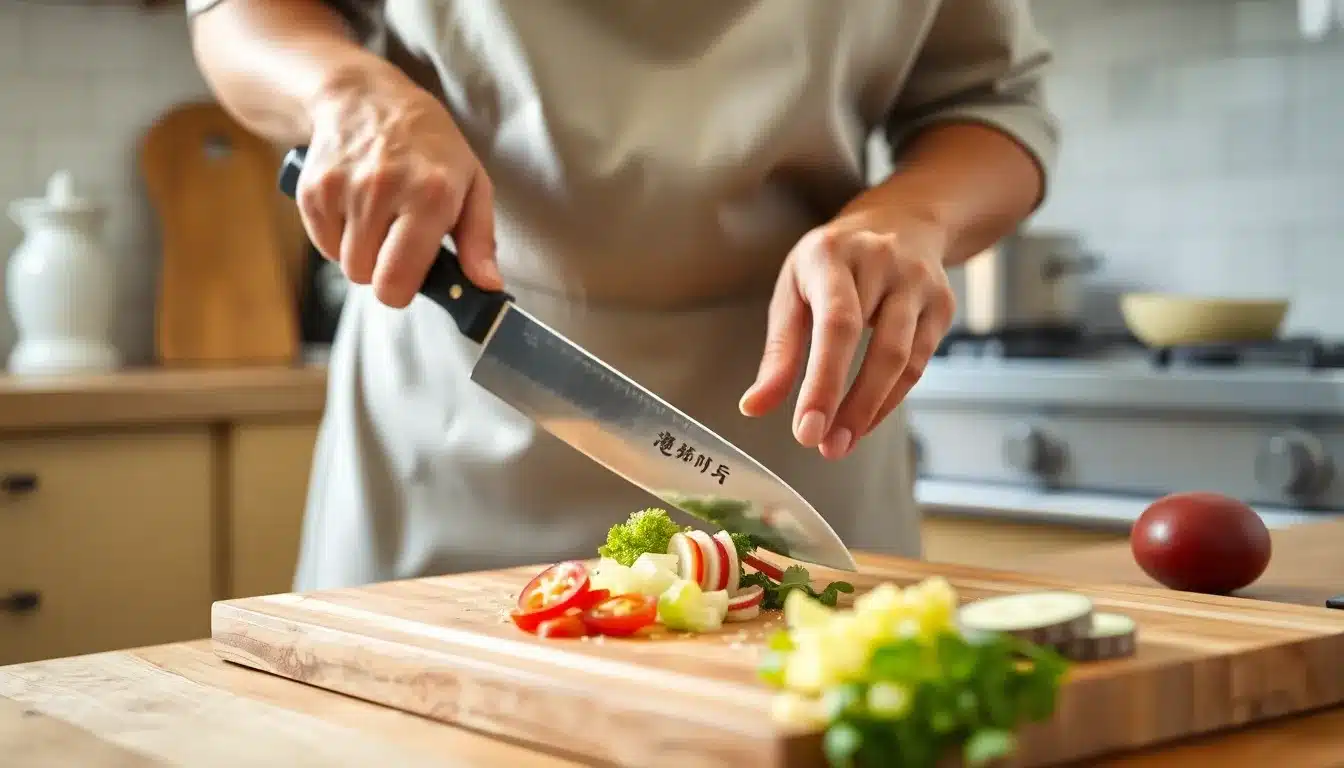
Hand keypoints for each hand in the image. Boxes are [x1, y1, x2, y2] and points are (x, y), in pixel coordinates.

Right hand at [298, 69, 500, 307]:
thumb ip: (481, 240)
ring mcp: (342, 188)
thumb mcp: (473, 184)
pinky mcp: (311, 189)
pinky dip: (338, 236)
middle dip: (381, 270)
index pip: (396, 282)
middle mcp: (383, 190)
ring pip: (343, 263)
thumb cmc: (429, 146)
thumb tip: (488, 286)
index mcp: (430, 195)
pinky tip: (355, 207)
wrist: (364, 97)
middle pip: (366, 277)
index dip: (403, 290)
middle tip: (396, 240)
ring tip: (378, 218)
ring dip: (361, 252)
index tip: (412, 275)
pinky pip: (321, 244)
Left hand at [740, 212, 955, 459]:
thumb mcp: (794, 291)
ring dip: (872, 410)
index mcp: (832, 255)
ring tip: (841, 442)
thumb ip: (778, 352)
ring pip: (905, 360)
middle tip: (825, 447)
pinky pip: (919, 364)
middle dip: (851, 406)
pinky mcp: (943, 305)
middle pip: (878, 347)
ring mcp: (920, 283)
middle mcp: (883, 263)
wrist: (899, 220)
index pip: (836, 325)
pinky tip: (865, 420)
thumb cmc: (832, 263)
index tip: (806, 429)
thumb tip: (754, 407)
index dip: (822, 382)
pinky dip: (890, 400)